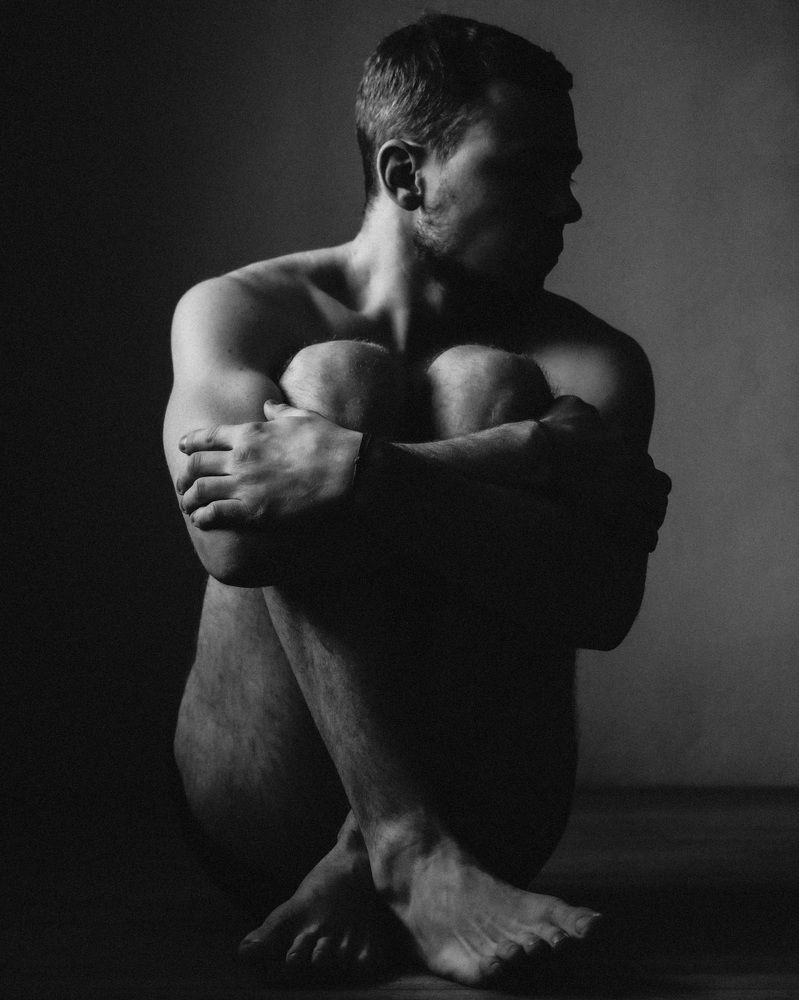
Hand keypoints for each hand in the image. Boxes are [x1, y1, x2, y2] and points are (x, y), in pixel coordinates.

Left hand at [176, 401, 361, 529]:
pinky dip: (203, 517)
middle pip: (196, 465)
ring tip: (187, 506)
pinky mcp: (253, 510)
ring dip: (188, 498)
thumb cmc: (328, 442)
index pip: (206, 437)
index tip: (183, 449)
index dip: (189, 444)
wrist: (346, 470)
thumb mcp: (301, 417)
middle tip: (181, 484)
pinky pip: (214, 513)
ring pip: (199, 490)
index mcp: (250, 433)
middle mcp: (241, 457)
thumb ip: (278, 412)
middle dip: (184, 475)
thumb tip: (267, 406)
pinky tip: (201, 520)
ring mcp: (245, 484)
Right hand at [538, 395, 670, 548]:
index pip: (644, 462)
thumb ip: (579, 408)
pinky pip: (646, 533)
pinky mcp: (621, 515)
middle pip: (659, 486)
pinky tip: (638, 544)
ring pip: (657, 509)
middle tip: (637, 511)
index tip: (626, 488)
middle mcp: (632, 463)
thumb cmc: (546, 434)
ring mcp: (628, 490)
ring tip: (642, 531)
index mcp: (622, 441)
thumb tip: (577, 409)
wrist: (536, 457)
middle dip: (649, 498)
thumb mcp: (565, 408)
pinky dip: (644, 539)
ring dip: (650, 519)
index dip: (637, 477)